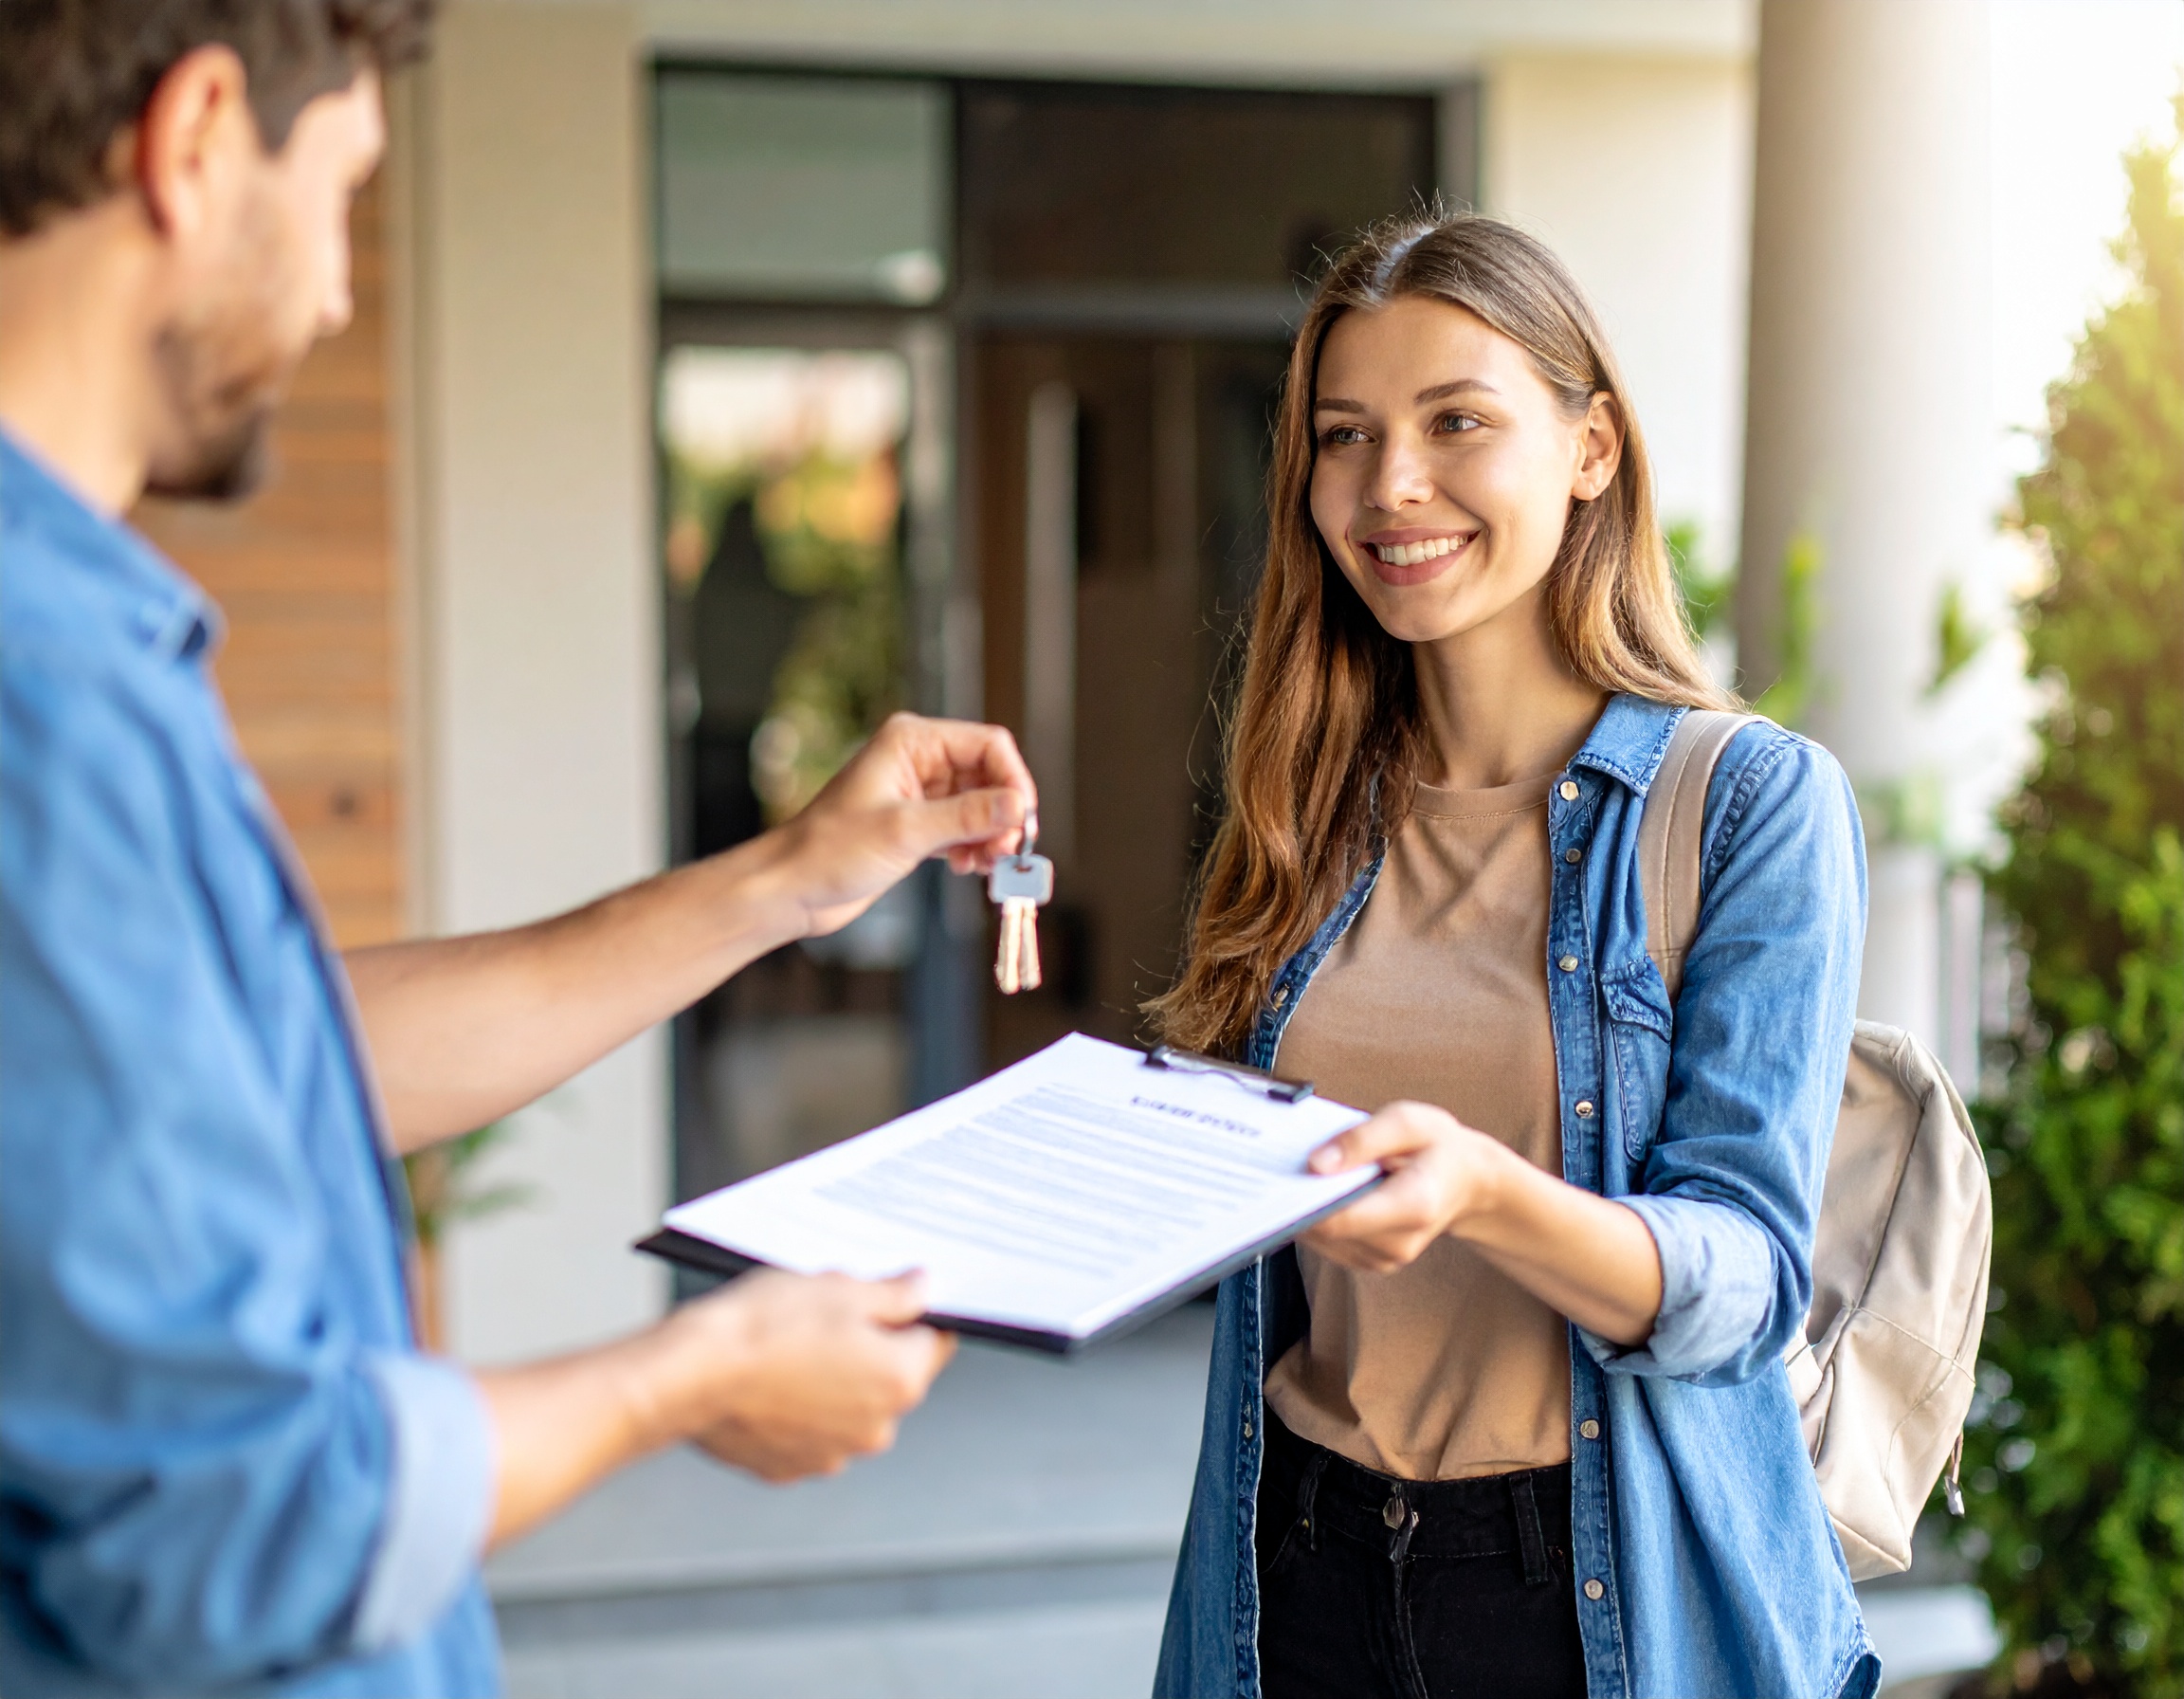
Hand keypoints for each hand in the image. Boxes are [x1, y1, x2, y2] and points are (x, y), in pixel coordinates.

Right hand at [653, 1269, 955, 1482]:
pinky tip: (768, 1382)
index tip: (888, 1302)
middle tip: (825, 1319)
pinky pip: (807, 1432)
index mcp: (900, 1379)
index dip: (911, 1316)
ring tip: (789, 1350)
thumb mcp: (839, 1287)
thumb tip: (922, 1289)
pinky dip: (796, 1411)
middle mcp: (876, 1427)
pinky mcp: (789, 1467)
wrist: (691, 1373)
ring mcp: (832, 1454)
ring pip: (848, 1408)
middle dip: (868, 1349)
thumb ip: (893, 1294)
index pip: (934, 1342)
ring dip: (832, 1383)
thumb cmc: (764, 1326)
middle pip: (891, 1378)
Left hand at [769, 713, 1036, 938]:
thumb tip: (1019, 806)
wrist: (792, 888)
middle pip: (989, 776)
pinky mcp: (917, 826)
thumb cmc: (832, 850)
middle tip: (1009, 850)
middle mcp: (919, 760)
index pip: (987, 745)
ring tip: (989, 864)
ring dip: (992, 834)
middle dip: (1004, 813)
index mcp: (912, 741)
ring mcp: (919, 794)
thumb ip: (967, 817)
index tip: (1024, 820)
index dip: (1013, 780)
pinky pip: (964, 828)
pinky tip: (968, 868)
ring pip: (981, 806)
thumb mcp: (906, 832)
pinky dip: (975, 847)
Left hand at [1297, 1101, 1517, 1272]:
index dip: (1300, 1202)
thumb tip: (1315, 1164)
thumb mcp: (1408, 1122)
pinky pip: (1328, 1242)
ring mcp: (1384, 1258)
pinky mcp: (1371, 1260)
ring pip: (1320, 1240)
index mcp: (1413, 1206)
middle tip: (1278, 1165)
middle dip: (1297, 1199)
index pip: (1339, 1219)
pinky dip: (1318, 1216)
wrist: (1467, 1181)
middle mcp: (1398, 1244)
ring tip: (1307, 1172)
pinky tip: (1321, 1190)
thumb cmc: (1436, 1145)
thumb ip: (1362, 1139)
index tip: (1271, 1178)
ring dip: (1306, 1208)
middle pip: (1324, 1231)